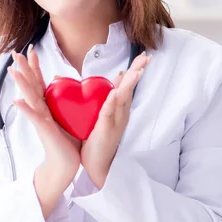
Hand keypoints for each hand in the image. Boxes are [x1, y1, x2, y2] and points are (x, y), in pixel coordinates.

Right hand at [8, 46, 80, 217]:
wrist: (65, 165)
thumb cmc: (67, 141)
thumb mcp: (67, 116)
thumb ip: (63, 100)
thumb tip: (59, 80)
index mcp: (47, 107)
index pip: (39, 82)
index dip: (35, 66)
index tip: (31, 49)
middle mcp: (41, 111)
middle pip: (30, 86)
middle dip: (24, 69)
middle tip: (15, 52)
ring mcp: (40, 120)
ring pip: (29, 98)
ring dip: (21, 84)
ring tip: (12, 70)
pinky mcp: (43, 131)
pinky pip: (33, 117)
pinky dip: (25, 109)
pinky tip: (16, 100)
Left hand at [80, 51, 151, 188]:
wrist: (94, 166)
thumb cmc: (94, 140)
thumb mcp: (95, 115)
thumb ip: (90, 98)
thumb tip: (74, 79)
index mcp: (117, 108)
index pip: (127, 85)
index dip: (135, 70)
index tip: (143, 56)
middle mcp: (120, 113)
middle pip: (130, 88)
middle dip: (138, 71)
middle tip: (146, 57)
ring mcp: (115, 121)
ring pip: (123, 98)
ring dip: (130, 84)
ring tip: (136, 70)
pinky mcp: (106, 130)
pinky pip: (109, 114)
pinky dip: (112, 103)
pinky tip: (114, 93)